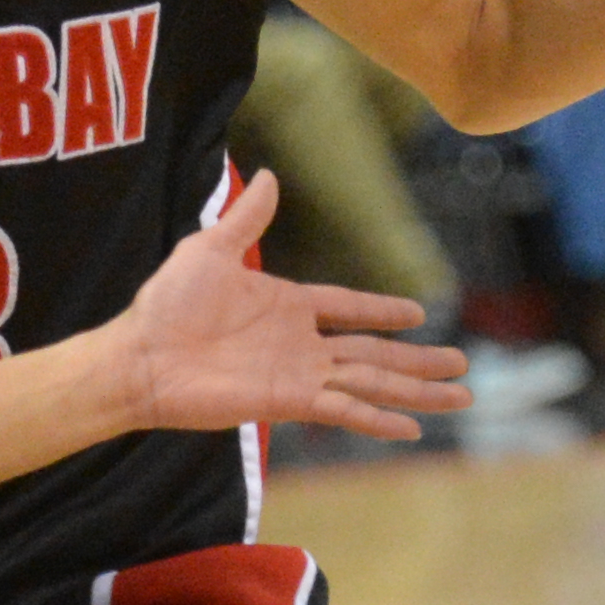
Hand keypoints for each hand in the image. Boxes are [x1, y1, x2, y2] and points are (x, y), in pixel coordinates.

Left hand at [112, 176, 469, 441]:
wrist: (142, 356)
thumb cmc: (167, 304)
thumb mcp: (209, 248)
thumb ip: (246, 218)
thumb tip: (268, 174)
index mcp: (288, 304)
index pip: (349, 308)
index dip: (382, 311)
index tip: (418, 312)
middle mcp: (300, 343)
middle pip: (376, 352)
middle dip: (420, 361)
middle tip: (462, 367)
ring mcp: (298, 374)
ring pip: (373, 382)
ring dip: (416, 392)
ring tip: (460, 399)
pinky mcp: (288, 401)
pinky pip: (344, 409)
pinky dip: (377, 419)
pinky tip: (410, 429)